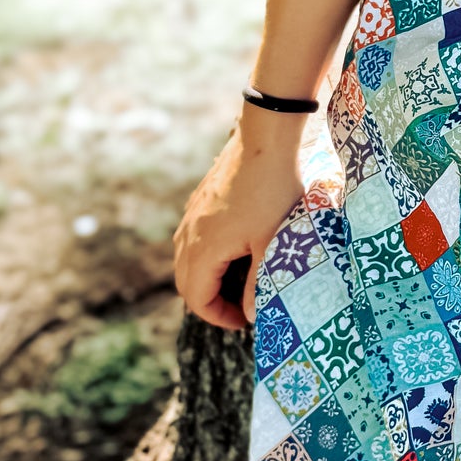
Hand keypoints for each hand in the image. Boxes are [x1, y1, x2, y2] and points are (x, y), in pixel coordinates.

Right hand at [173, 112, 307, 330]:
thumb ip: (259, 284)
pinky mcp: (201, 200)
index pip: (196, 299)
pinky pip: (193, 238)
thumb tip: (250, 315)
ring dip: (208, 278)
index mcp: (203, 248)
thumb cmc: (274, 191)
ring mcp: (192, 214)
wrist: (267, 138)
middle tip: (241, 308)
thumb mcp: (271, 243)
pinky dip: (208, 255)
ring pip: (187, 259)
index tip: (245, 321)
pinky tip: (237, 249)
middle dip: (210, 301)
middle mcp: (189, 233)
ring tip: (241, 282)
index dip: (218, 317)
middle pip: (186, 283)